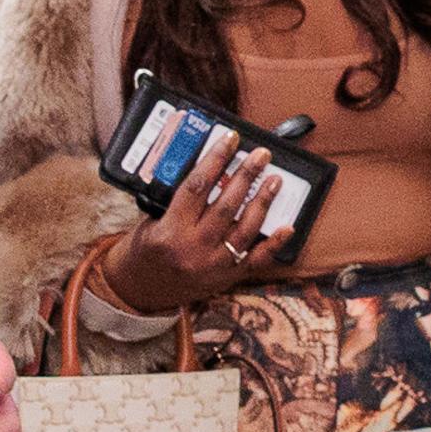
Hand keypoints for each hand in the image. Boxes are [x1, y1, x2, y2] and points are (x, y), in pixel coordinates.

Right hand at [100, 127, 301, 311]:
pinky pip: (256, 260)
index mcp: (170, 229)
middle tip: (261, 156)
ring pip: (245, 229)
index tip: (230, 140)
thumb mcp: (151, 221)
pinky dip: (274, 244)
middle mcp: (193, 247)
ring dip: (263, 202)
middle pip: (226, 205)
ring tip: (275, 180)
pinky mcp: (227, 277)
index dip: (215, 160)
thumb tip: (209, 170)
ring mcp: (213, 264)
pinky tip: (288, 227)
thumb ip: (177, 201)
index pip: (196, 187)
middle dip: (246, 176)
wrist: (142, 290)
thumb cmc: (147, 249)